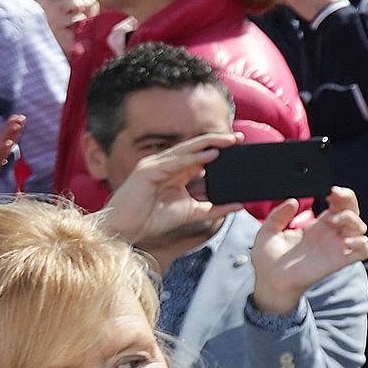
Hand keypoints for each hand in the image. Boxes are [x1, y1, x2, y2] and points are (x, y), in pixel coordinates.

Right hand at [97, 130, 237, 246]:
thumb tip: (239, 204)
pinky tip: (210, 154)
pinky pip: (175, 161)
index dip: (219, 150)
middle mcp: (166, 165)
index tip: (240, 147)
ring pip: (186, 150)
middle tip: (240, 138)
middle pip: (195, 149)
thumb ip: (215, 208)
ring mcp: (155, 165)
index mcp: (175, 172)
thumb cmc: (152, 220)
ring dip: (209, 144)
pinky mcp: (148, 170)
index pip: (200, 156)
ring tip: (229, 141)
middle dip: (217, 142)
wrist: (126, 229)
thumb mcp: (192, 212)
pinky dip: (193, 157)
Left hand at [249, 189, 367, 314]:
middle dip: (349, 200)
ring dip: (352, 219)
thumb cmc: (268, 261)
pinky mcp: (340, 260)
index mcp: (315, 226)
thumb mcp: (267, 231)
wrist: (270, 282)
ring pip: (360, 227)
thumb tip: (293, 201)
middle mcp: (329, 235)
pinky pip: (364, 250)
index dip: (339, 195)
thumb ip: (278, 215)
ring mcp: (336, 247)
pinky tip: (346, 240)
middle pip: (352, 211)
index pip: (337, 205)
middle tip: (335, 197)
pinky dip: (362, 242)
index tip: (329, 190)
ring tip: (334, 220)